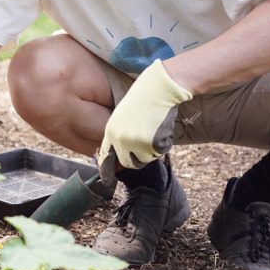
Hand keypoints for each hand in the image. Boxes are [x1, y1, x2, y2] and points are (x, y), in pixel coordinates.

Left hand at [97, 59, 191, 178]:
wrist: (158, 89)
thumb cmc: (142, 100)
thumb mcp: (122, 118)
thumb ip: (119, 136)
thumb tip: (120, 155)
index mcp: (111, 131)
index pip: (106, 157)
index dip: (107, 171)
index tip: (108, 181)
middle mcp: (121, 140)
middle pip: (129, 163)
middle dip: (138, 158)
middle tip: (145, 143)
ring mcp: (137, 143)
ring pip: (146, 159)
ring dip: (151, 150)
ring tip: (153, 129)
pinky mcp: (154, 144)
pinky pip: (160, 152)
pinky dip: (164, 144)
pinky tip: (161, 128)